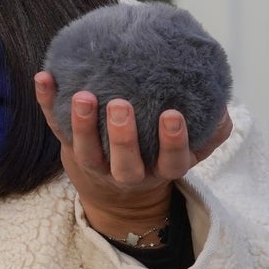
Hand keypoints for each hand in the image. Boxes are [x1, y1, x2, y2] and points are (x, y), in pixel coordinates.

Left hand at [33, 73, 232, 239]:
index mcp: (160, 170)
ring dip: (82, 124)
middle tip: (121, 105)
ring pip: (86, 151)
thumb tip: (223, 102)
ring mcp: (95, 164)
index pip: (170, 161)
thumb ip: (210, 130)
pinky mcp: (69, 150)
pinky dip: (48, 102)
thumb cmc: (158, 156)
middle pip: (124, 163)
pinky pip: (56, 127)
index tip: (171, 114)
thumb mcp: (189, 151)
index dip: (172, 141)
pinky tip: (45, 76)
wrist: (114, 192)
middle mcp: (127, 173)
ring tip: (83, 95)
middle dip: (122, 136)